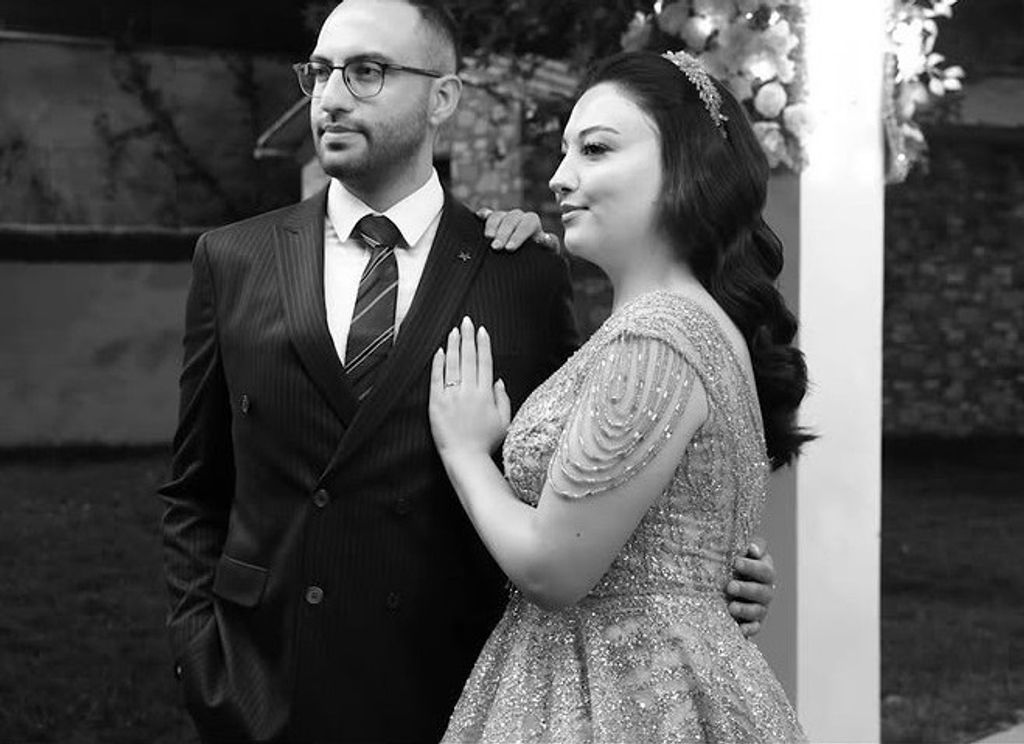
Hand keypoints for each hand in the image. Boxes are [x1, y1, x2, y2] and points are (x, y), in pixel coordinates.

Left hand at [429, 317, 510, 457]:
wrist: (466, 458)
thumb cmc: (487, 443)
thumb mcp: (505, 421)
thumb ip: (503, 398)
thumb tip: (499, 380)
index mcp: (486, 394)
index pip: (485, 362)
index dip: (483, 345)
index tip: (481, 331)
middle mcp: (469, 391)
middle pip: (468, 358)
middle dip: (467, 337)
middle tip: (466, 321)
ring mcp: (452, 396)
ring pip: (452, 364)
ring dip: (453, 346)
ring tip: (453, 331)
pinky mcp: (437, 403)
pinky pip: (436, 379)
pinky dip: (438, 364)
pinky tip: (439, 351)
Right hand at [476, 207, 560, 251]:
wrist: (526, 260)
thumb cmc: (538, 257)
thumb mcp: (547, 253)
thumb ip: (549, 245)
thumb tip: (544, 239)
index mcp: (532, 223)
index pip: (527, 224)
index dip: (518, 235)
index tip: (510, 249)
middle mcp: (518, 218)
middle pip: (511, 219)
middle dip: (503, 233)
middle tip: (496, 248)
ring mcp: (504, 218)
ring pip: (498, 215)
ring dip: (492, 226)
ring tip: (487, 239)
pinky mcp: (492, 222)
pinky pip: (487, 214)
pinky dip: (483, 214)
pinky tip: (478, 216)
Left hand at [726, 536, 775, 637]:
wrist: (723, 585)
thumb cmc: (731, 563)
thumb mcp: (739, 551)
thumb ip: (749, 546)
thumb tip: (752, 549)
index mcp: (764, 570)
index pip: (764, 569)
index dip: (752, 566)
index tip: (736, 562)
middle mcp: (765, 590)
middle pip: (762, 591)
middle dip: (746, 589)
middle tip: (730, 586)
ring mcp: (760, 607)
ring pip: (758, 610)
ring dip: (745, 609)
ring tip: (731, 607)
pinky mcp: (753, 623)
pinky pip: (755, 628)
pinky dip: (749, 629)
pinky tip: (740, 629)